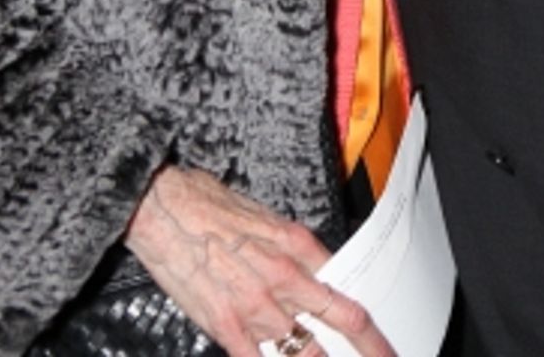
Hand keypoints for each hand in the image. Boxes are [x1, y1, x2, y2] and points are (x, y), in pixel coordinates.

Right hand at [124, 166, 396, 356]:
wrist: (160, 205)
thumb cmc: (204, 201)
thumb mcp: (260, 214)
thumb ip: (288, 248)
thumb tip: (310, 270)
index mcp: (295, 244)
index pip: (346, 288)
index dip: (369, 321)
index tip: (383, 339)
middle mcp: (284, 277)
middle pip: (340, 323)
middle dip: (370, 349)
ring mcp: (256, 305)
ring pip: (303, 352)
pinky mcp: (226, 325)